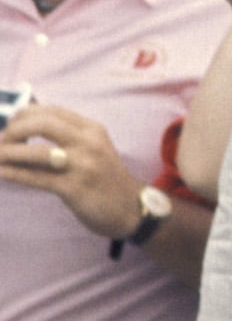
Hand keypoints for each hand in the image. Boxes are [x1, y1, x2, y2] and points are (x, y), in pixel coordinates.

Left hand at [0, 104, 144, 239]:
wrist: (131, 208)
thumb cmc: (105, 178)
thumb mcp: (93, 149)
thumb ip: (67, 137)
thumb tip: (25, 129)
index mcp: (92, 129)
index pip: (52, 111)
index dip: (25, 114)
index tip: (10, 123)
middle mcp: (88, 143)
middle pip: (43, 124)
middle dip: (15, 130)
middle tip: (2, 140)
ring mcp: (82, 165)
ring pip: (37, 152)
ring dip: (9, 153)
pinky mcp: (74, 188)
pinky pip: (38, 178)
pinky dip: (15, 173)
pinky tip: (2, 172)